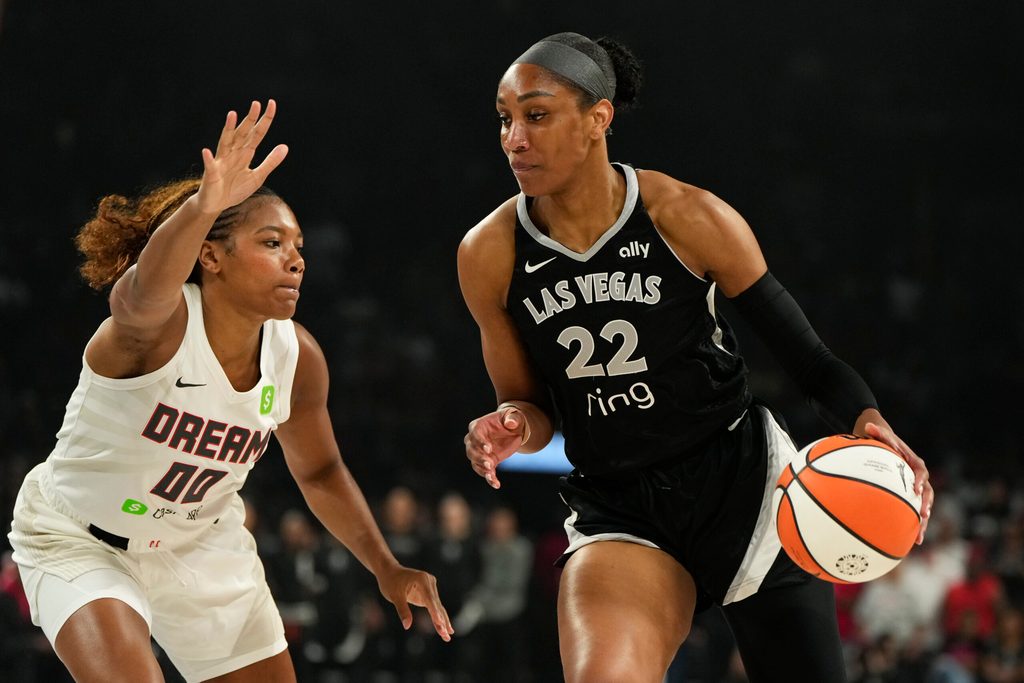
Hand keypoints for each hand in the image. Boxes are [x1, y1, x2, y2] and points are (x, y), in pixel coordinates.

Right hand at [195, 100, 288, 214]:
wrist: (216, 204)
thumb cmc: (235, 189)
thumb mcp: (258, 176)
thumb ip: (270, 162)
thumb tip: (285, 146)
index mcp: (245, 153)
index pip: (257, 134)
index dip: (265, 121)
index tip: (272, 104)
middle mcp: (233, 153)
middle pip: (243, 133)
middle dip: (250, 120)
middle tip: (256, 104)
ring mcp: (221, 162)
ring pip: (226, 142)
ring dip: (229, 129)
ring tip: (232, 115)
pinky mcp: (211, 174)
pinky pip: (210, 166)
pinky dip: (208, 159)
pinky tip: (206, 151)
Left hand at [376, 565, 452, 641]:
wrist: (390, 572)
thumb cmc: (390, 582)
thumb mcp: (394, 596)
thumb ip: (402, 610)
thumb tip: (407, 626)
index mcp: (422, 579)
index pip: (430, 598)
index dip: (435, 612)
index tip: (440, 622)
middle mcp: (429, 582)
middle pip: (436, 604)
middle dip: (441, 620)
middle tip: (446, 635)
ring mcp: (431, 587)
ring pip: (438, 607)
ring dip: (442, 621)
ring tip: (447, 636)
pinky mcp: (429, 593)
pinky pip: (434, 607)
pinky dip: (438, 617)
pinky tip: (444, 628)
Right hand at [464, 406, 526, 488]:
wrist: (513, 429)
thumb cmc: (511, 419)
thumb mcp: (514, 416)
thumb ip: (512, 418)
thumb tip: (511, 423)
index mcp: (477, 426)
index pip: (475, 435)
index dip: (480, 442)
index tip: (488, 449)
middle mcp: (473, 440)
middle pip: (471, 451)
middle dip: (479, 458)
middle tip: (490, 464)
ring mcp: (479, 452)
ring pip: (475, 463)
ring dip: (482, 470)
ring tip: (491, 476)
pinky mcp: (486, 462)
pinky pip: (484, 472)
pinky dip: (490, 479)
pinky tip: (496, 484)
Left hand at [862, 421, 933, 544]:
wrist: (881, 441)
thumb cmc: (879, 438)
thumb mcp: (877, 433)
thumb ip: (875, 431)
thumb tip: (867, 426)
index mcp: (913, 462)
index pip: (921, 471)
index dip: (920, 481)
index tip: (915, 490)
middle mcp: (917, 475)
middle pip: (927, 492)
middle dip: (925, 505)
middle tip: (923, 515)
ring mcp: (914, 487)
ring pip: (923, 505)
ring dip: (923, 521)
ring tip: (919, 537)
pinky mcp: (907, 496)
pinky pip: (913, 511)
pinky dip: (914, 525)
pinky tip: (911, 542)